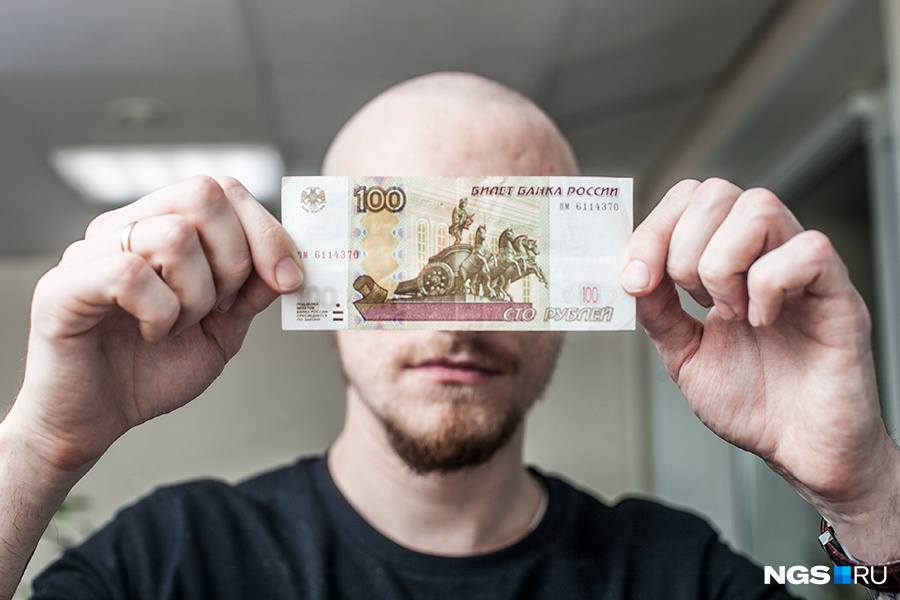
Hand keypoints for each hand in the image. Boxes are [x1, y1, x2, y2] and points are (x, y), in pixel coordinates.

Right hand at [7, 176, 302, 473]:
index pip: (223, 190)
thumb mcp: (224, 329)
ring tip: (178, 326)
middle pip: (203, 195)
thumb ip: (254, 290)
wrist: (94, 420)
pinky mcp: (62, 287)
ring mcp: (89, 252)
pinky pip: (130, 274)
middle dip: (236, 259)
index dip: (267, 231)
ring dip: (197, 295)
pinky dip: (160, 314)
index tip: (288, 280)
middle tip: (222, 308)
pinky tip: (154, 335)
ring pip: (174, 236)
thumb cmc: (151, 371)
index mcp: (160, 227)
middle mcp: (124, 228)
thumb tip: (289, 261)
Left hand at [622, 178, 899, 560]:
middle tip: (692, 300)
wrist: (800, 450)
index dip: (653, 230)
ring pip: (759, 207)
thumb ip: (657, 312)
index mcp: (728, 260)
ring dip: (723, 262)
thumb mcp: (684, 354)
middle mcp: (765, 253)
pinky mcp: (838, 295)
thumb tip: (630, 274)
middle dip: (683, 247)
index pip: (689, 199)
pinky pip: (808, 251)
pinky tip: (761, 321)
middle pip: (717, 192)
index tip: (634, 279)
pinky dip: (769, 285)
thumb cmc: (753, 401)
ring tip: (728, 311)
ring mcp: (802, 270)